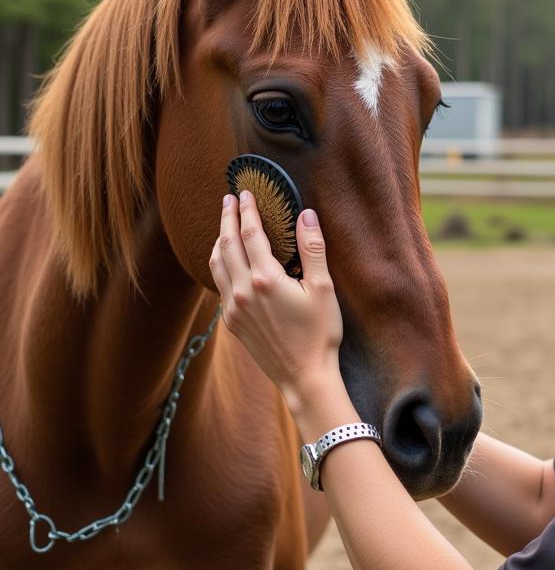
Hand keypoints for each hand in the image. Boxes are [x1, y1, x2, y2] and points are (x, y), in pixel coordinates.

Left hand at [210, 192, 343, 405]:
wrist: (304, 376)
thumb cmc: (319, 334)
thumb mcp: (323, 288)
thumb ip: (313, 248)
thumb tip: (306, 215)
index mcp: (265, 279)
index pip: (250, 233)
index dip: (247, 210)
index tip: (245, 193)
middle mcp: (242, 291)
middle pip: (226, 244)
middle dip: (226, 218)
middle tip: (228, 199)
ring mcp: (233, 308)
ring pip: (216, 264)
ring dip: (218, 240)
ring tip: (224, 225)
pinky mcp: (232, 323)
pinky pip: (220, 285)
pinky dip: (221, 265)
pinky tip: (228, 262)